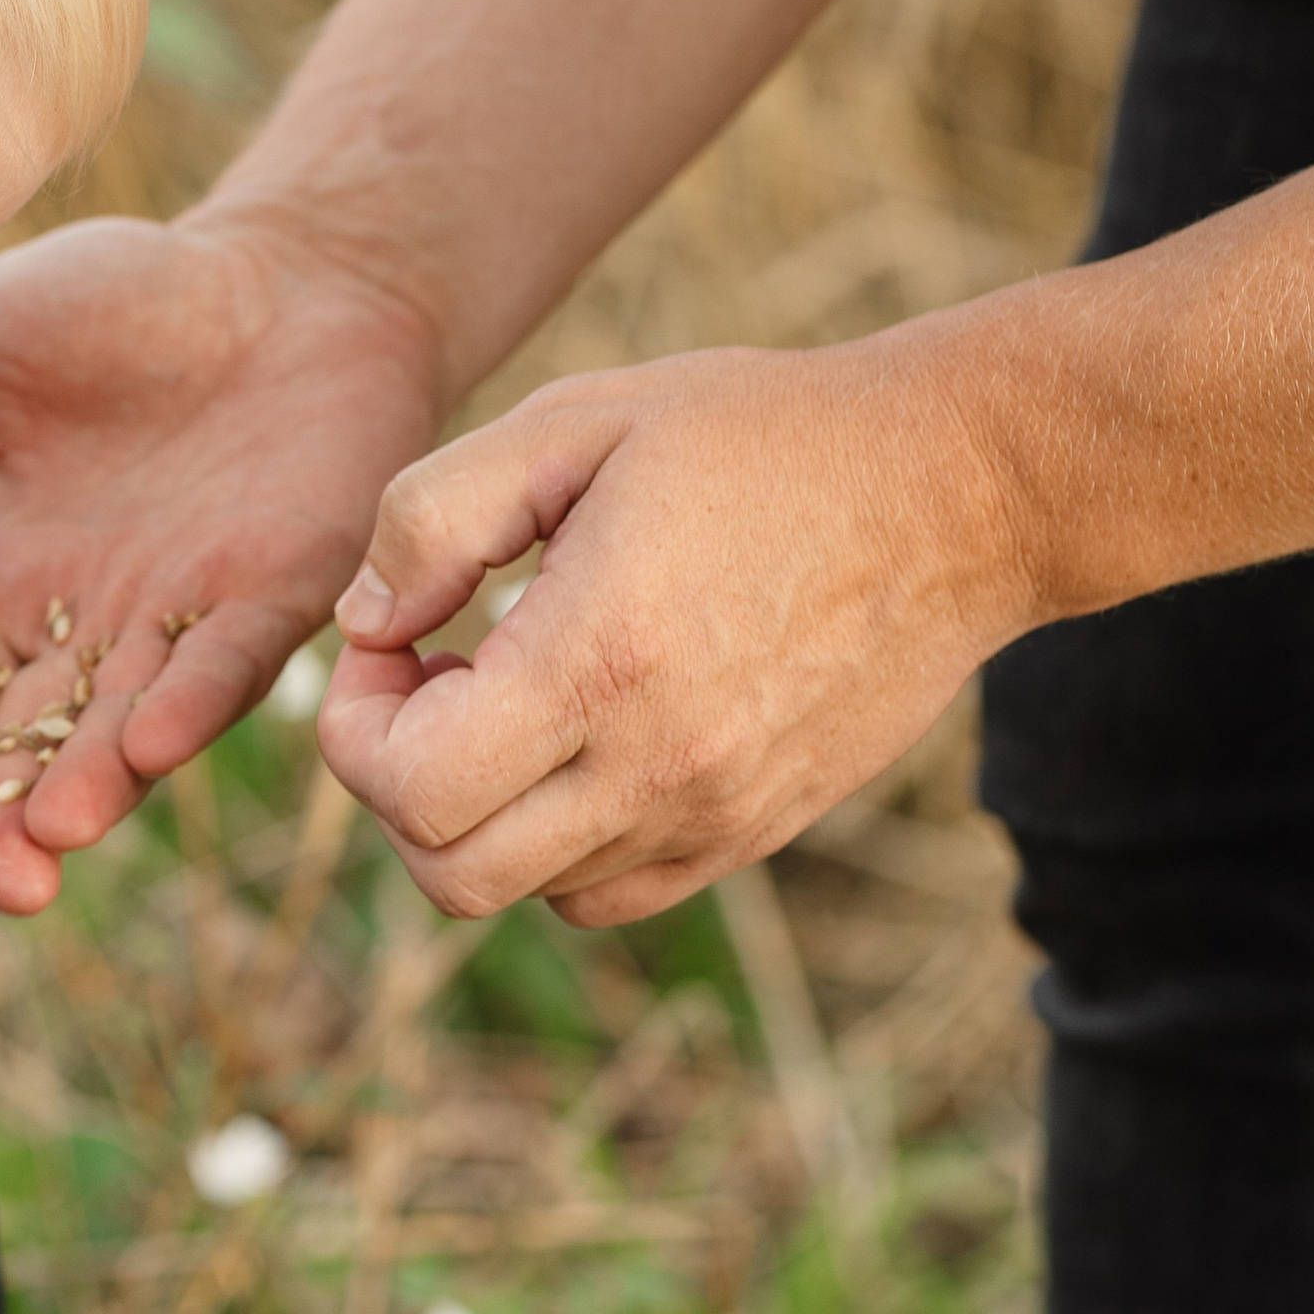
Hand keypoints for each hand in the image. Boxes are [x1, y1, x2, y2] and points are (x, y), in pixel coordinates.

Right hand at [0, 214, 443, 911]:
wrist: (283, 272)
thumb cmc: (119, 307)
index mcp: (3, 586)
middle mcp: (90, 626)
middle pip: (39, 746)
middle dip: (16, 822)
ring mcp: (186, 617)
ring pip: (131, 725)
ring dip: (96, 786)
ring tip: (56, 838)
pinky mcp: (281, 587)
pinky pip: (230, 657)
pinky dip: (194, 700)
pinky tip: (153, 742)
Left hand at [316, 331, 1032, 925]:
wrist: (957, 490)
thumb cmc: (760, 434)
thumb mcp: (577, 421)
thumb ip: (434, 516)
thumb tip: (360, 624)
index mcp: (602, 662)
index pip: (413, 791)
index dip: (356, 726)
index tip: (394, 642)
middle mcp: (660, 766)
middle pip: (452, 874)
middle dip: (399, 783)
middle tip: (434, 679)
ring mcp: (716, 815)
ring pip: (526, 890)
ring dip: (479, 808)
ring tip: (513, 692)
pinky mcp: (757, 831)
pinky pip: (609, 892)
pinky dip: (557, 839)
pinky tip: (578, 733)